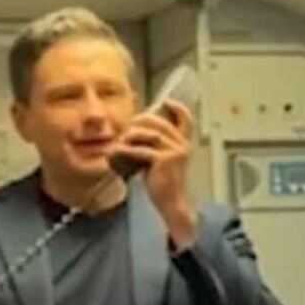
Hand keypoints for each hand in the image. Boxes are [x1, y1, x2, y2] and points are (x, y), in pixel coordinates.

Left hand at [113, 98, 198, 247]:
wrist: (171, 203)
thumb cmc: (163, 183)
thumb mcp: (161, 160)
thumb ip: (156, 144)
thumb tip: (134, 130)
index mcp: (184, 143)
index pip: (186, 119)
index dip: (178, 108)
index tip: (166, 101)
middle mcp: (183, 144)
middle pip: (158, 123)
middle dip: (138, 124)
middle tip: (125, 131)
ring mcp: (176, 151)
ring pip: (148, 135)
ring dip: (130, 137)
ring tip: (119, 144)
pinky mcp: (165, 160)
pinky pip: (142, 150)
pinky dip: (127, 151)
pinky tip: (118, 153)